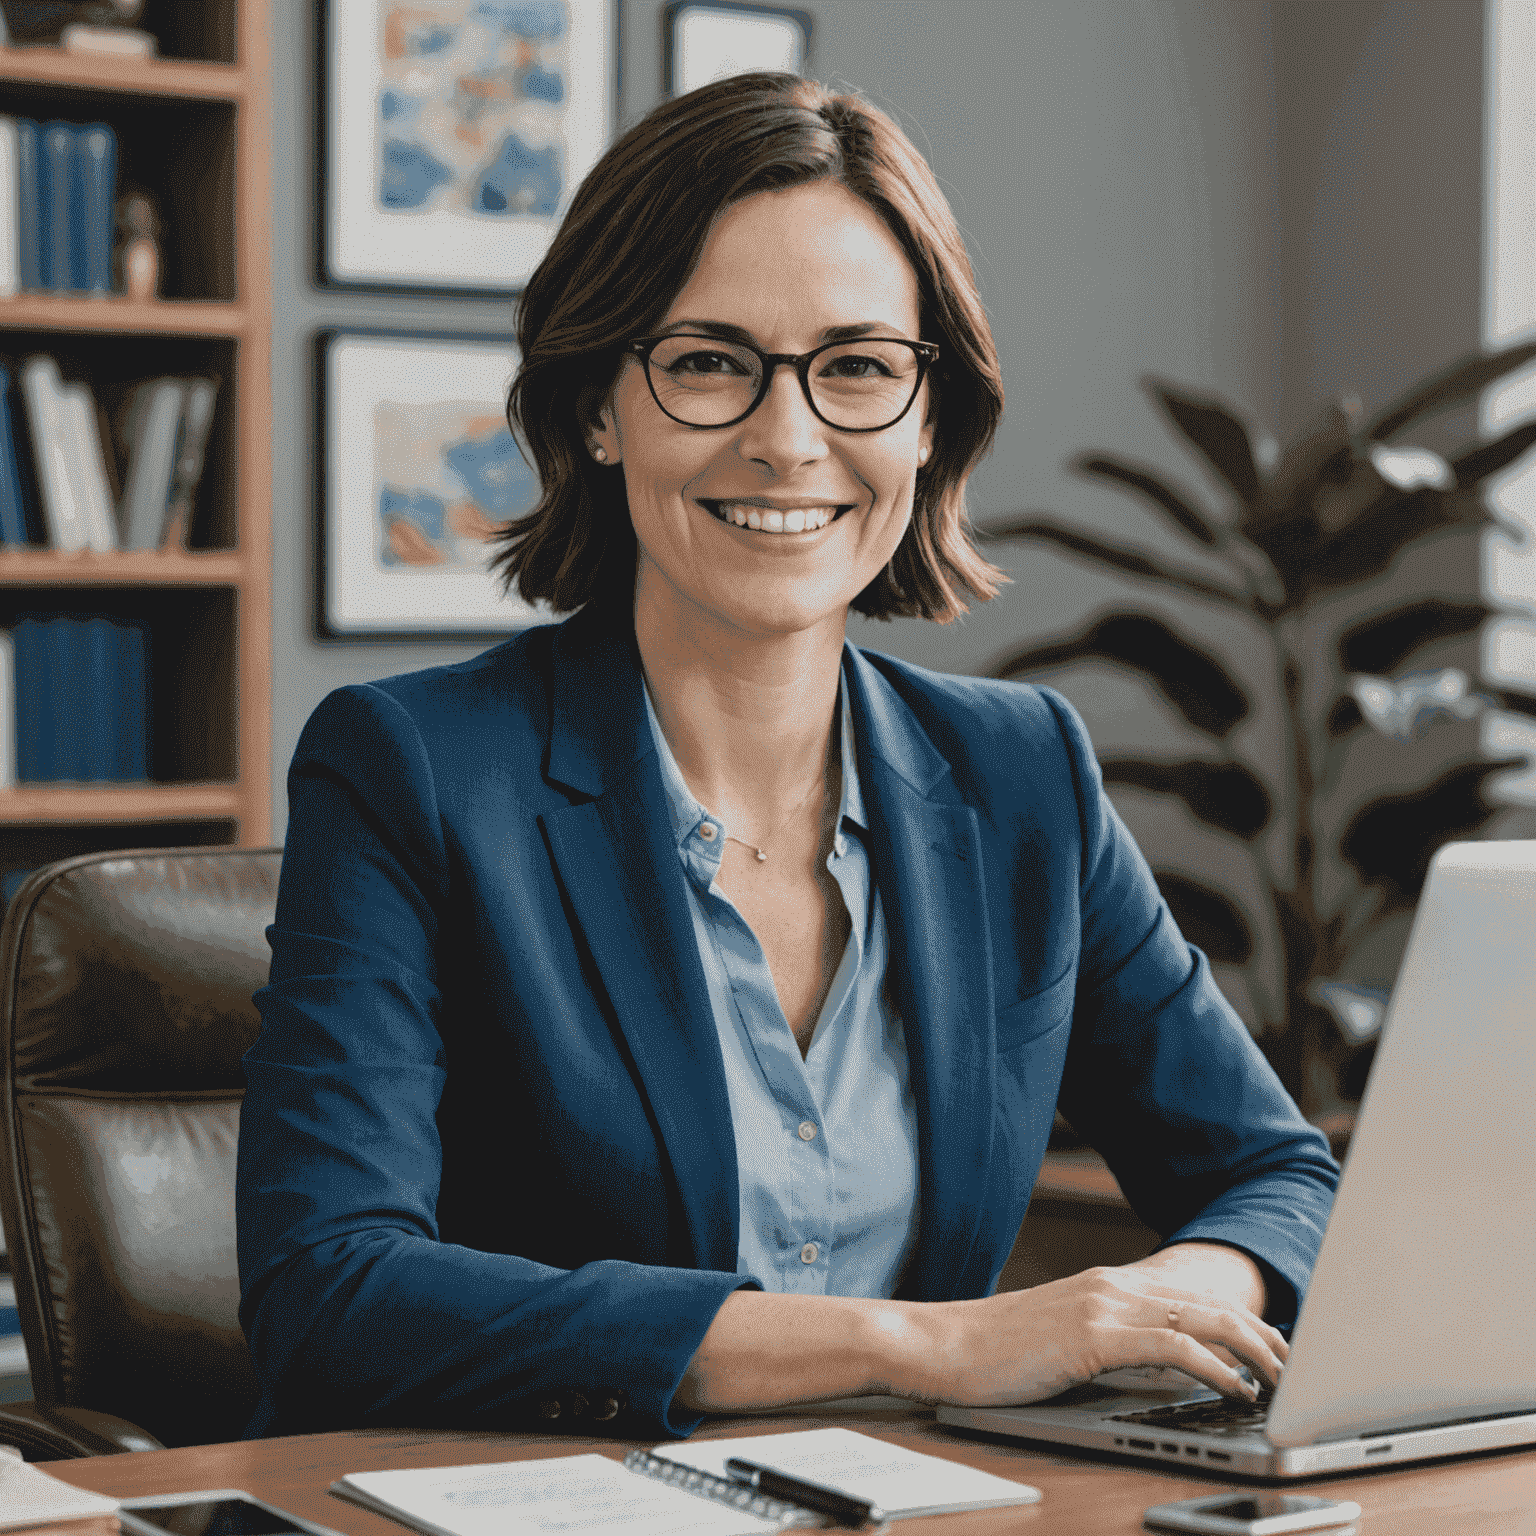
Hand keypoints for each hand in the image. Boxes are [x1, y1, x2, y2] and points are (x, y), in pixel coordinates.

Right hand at [902, 1263, 1288, 1407]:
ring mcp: (1102, 1306)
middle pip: (1208, 1304)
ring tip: (1283, 1380)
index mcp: (1106, 1285)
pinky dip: (1212, 1366)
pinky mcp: (1091, 1334)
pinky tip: (1233, 1387)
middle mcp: (1111, 1286)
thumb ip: (1111, 1344)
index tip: (1276, 1350)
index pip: (1190, 1298)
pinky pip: (1170, 1347)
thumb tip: (1161, 1371)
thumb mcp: (1064, 1342)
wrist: (942, 1346)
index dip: (1241, 1321)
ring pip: (1200, 1320)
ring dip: (1252, 1350)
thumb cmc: (994, 1355)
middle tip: (1298, 1367)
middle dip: (1262, 1335)